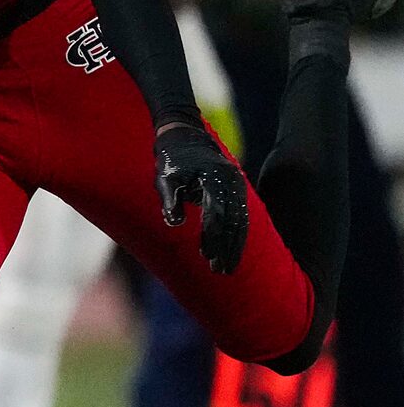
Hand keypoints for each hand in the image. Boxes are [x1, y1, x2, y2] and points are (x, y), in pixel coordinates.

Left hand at [155, 121, 249, 273]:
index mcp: (214, 178)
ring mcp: (236, 185)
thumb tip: (174, 223)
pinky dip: (236, 234)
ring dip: (234, 245)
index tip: (207, 257)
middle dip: (227, 247)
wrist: (184, 135)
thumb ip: (170, 200)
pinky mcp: (236, 189)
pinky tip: (230, 250)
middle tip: (220, 270)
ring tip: (226, 267)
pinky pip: (240, 215)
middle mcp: (231, 182)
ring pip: (240, 220)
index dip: (212, 237)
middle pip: (233, 221)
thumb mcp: (165, 177)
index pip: (216, 214)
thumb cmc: (171, 159)